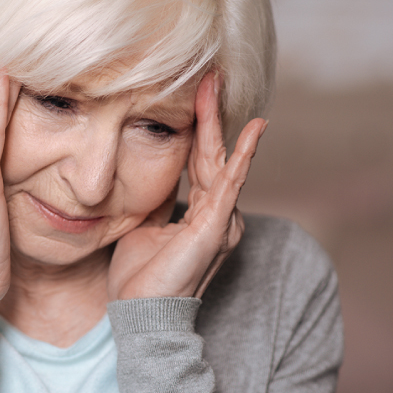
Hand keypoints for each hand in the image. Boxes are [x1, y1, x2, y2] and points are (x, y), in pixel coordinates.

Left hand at [107, 72, 265, 300]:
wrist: (140, 315)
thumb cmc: (139, 278)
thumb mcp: (142, 227)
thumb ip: (152, 201)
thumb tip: (145, 176)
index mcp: (200, 214)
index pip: (200, 161)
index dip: (198, 128)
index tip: (195, 93)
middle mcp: (217, 214)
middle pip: (213, 156)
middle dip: (209, 115)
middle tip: (208, 77)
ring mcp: (220, 221)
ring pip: (221, 163)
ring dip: (219, 125)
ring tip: (216, 89)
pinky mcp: (216, 229)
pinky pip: (230, 185)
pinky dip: (241, 157)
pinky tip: (252, 132)